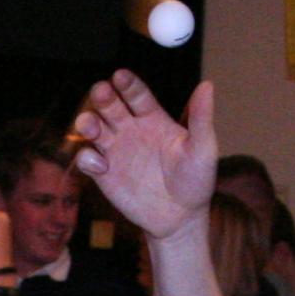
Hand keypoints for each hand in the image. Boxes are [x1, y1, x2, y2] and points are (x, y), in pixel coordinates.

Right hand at [68, 72, 217, 241]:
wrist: (181, 218)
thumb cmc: (196, 181)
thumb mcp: (203, 149)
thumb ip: (201, 118)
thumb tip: (207, 85)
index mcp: (153, 119)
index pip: (136, 95)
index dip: (127, 85)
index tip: (120, 76)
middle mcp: (130, 130)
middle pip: (109, 105)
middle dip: (102, 97)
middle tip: (101, 92)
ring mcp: (115, 150)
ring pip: (92, 128)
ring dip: (87, 122)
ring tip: (91, 126)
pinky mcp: (103, 174)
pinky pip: (87, 159)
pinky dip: (87, 159)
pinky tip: (102, 166)